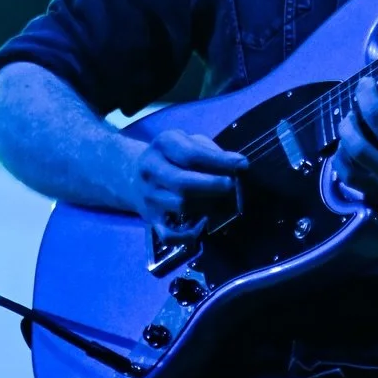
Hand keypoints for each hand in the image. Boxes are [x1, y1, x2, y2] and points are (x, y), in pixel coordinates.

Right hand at [125, 130, 247, 240]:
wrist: (136, 174)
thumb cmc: (174, 156)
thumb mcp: (189, 142)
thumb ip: (212, 152)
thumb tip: (239, 166)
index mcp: (163, 144)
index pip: (191, 153)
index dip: (219, 161)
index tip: (242, 165)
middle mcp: (151, 169)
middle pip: (182, 182)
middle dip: (212, 185)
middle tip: (231, 186)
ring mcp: (148, 195)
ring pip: (179, 206)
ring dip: (207, 206)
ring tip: (224, 203)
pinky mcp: (150, 218)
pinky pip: (167, 234)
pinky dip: (187, 235)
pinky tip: (203, 225)